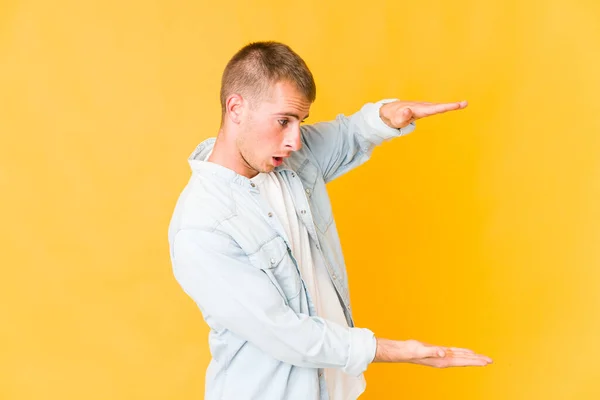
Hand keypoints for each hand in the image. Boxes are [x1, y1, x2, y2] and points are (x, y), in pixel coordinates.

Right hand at [374, 338, 492, 367]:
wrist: (402, 351)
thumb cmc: (410, 351)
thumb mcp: (421, 350)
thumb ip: (433, 351)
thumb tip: (443, 353)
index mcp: (442, 361)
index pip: (462, 361)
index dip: (474, 361)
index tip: (485, 362)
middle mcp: (444, 360)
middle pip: (464, 360)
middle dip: (477, 360)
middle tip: (490, 360)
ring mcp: (442, 357)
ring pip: (461, 357)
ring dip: (472, 357)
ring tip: (482, 358)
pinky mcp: (439, 352)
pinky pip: (454, 353)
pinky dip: (462, 352)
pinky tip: (466, 352)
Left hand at [379, 100, 467, 128]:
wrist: (389, 112)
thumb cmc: (393, 117)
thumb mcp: (396, 120)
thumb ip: (402, 117)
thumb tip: (408, 111)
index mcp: (418, 110)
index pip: (433, 109)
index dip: (445, 107)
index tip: (455, 105)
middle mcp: (422, 107)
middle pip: (438, 106)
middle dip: (451, 105)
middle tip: (465, 103)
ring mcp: (423, 108)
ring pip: (438, 106)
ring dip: (450, 105)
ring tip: (463, 104)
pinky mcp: (423, 110)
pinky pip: (435, 108)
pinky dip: (445, 107)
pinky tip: (454, 106)